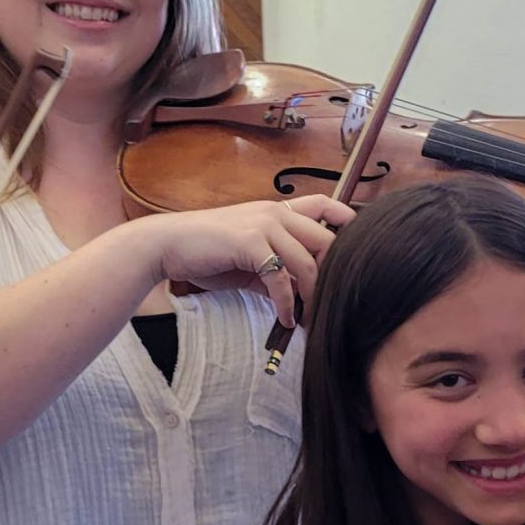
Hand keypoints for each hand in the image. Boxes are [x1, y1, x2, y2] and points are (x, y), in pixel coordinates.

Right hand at [151, 194, 358, 326]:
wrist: (167, 246)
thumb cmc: (203, 252)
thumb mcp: (245, 260)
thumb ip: (272, 271)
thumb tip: (293, 296)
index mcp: (276, 211)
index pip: (325, 205)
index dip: (347, 222)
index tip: (357, 250)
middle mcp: (275, 212)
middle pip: (327, 239)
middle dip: (333, 275)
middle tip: (332, 304)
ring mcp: (264, 225)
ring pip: (308, 263)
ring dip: (312, 297)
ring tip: (309, 320)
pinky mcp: (250, 242)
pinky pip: (281, 278)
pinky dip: (287, 304)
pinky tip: (287, 319)